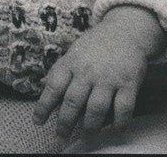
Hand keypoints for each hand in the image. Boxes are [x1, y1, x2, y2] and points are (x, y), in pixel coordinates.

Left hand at [33, 5, 166, 140]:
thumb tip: (40, 86)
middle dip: (65, 122)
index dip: (43, 106)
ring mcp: (109, 78)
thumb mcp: (73, 53)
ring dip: (91, 125)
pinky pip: (124, 108)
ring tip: (87, 134)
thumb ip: (59, 70)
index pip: (53, 87)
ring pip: (97, 108)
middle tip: (60, 136)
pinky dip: (119, 122)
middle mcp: (87, 71)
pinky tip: (115, 130)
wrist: (124, 31)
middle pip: (73, 101)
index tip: (37, 122)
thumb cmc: (94, 45)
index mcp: (71, 63)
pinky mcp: (128, 83)